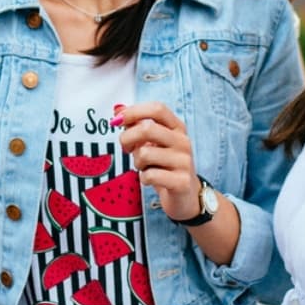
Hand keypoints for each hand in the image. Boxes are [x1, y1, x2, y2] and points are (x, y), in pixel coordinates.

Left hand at [112, 102, 200, 221]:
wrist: (186, 196)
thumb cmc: (165, 165)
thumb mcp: (153, 142)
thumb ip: (137, 125)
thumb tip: (117, 109)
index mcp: (177, 128)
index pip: (157, 109)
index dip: (134, 111)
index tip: (117, 120)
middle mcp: (183, 141)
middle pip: (147, 129)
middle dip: (127, 138)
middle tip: (126, 148)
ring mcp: (184, 162)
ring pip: (144, 154)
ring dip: (137, 162)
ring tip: (144, 167)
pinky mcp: (181, 182)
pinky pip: (149, 175)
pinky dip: (143, 178)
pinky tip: (151, 180)